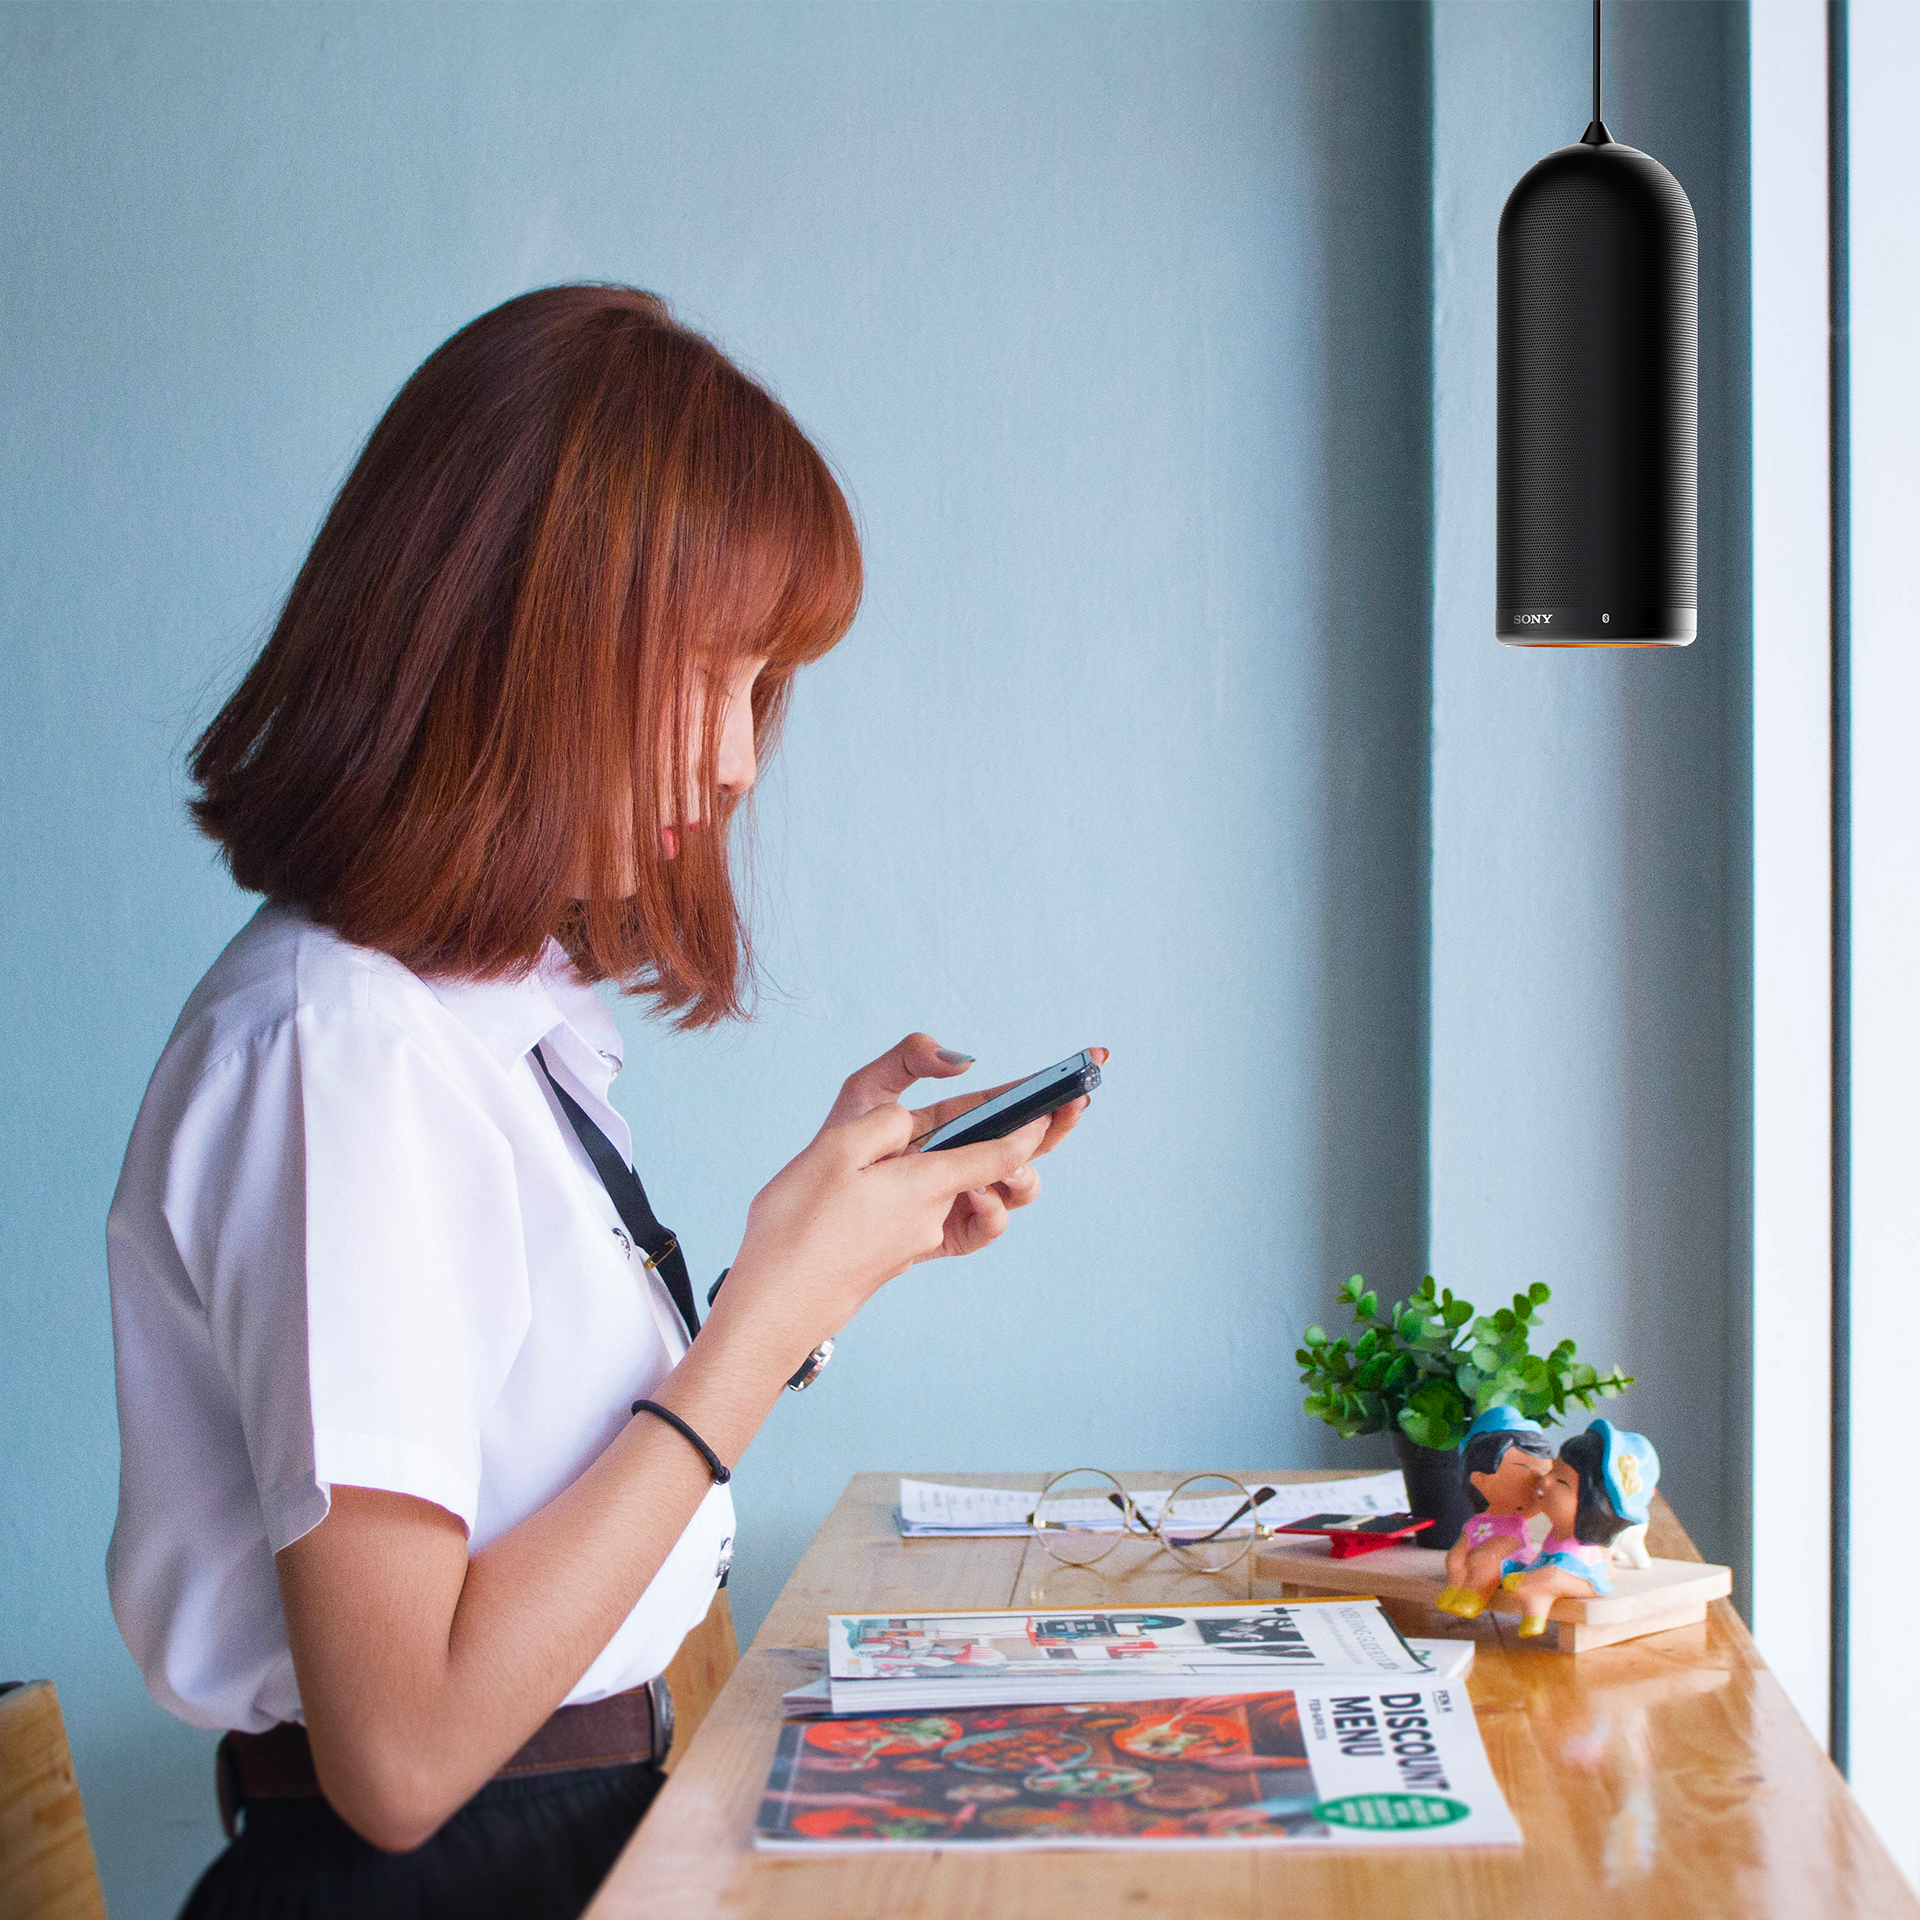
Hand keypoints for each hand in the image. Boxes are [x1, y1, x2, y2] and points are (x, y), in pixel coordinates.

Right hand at [716, 1034, 1107, 1357]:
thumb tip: (917, 1123)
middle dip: (1036, 1142)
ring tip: (1000, 1145)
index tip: (1065, 1098)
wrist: (776, 1305)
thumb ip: (889, 1124)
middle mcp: (936, 1215)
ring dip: (996, 1173)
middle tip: (1072, 1109)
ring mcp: (922, 1239)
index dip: (1036, 1123)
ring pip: (979, 1200)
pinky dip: (965, 1202)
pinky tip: (955, 1184)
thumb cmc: (797, 1226)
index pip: (1001, 1152)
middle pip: (1001, 1175)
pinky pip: (952, 1225)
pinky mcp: (904, 1255)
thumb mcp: (836, 1149)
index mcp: (927, 1184)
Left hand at [822, 1033, 1109, 1258]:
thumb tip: (964, 1061)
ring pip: (1021, 1185)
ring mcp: (965, 1195)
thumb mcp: (866, 1089)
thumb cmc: (840, 1145)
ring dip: (1024, 1172)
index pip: (1011, 1100)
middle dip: (1059, 1122)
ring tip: (1004, 1165)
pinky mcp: (952, 1233)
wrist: (814, 1209)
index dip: (1049, 1084)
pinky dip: (992, 1208)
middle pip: (1032, 1142)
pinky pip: (991, 1225)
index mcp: (957, 1120)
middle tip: (1073, 1103)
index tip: (1090, 1061)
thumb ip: (909, 1058)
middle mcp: (968, 1157)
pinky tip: (974, 1194)